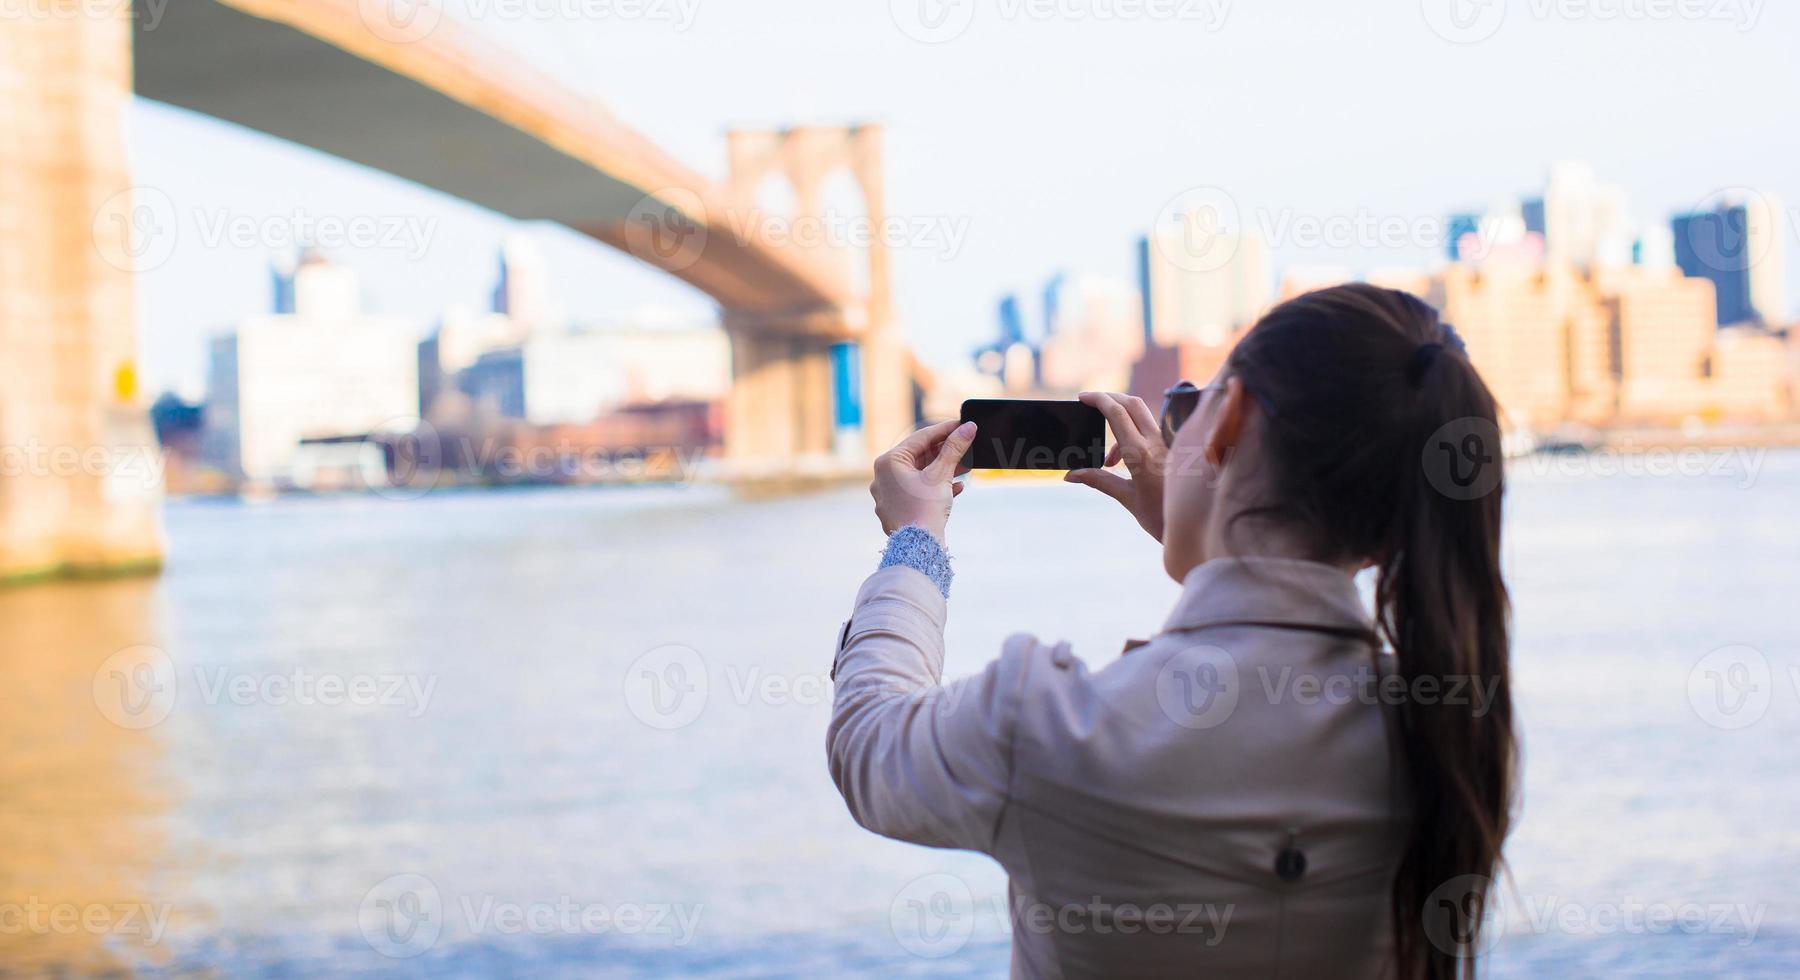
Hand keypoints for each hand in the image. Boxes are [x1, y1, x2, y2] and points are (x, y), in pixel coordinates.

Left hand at [870, 420, 976, 542]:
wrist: (918, 549)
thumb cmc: (925, 509)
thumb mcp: (941, 475)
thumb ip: (955, 448)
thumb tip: (968, 428)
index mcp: (888, 462)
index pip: (920, 438)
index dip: (945, 430)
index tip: (963, 425)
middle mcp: (883, 476)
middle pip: (919, 457)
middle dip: (946, 453)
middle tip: (966, 444)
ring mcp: (888, 494)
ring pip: (919, 475)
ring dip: (944, 470)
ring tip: (965, 467)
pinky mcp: (897, 509)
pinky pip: (917, 491)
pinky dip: (936, 487)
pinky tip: (955, 488)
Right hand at [1064, 391, 1166, 541]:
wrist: (1198, 528)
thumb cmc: (1162, 518)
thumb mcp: (1127, 499)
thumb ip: (1099, 480)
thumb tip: (1071, 474)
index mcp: (1140, 455)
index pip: (1116, 413)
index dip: (1098, 399)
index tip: (1082, 397)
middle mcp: (1158, 443)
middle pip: (1131, 404)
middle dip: (1110, 399)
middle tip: (1092, 404)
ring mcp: (1171, 444)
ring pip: (1143, 416)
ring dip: (1122, 421)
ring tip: (1109, 459)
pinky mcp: (1178, 448)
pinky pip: (1153, 431)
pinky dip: (1135, 434)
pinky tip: (1127, 462)